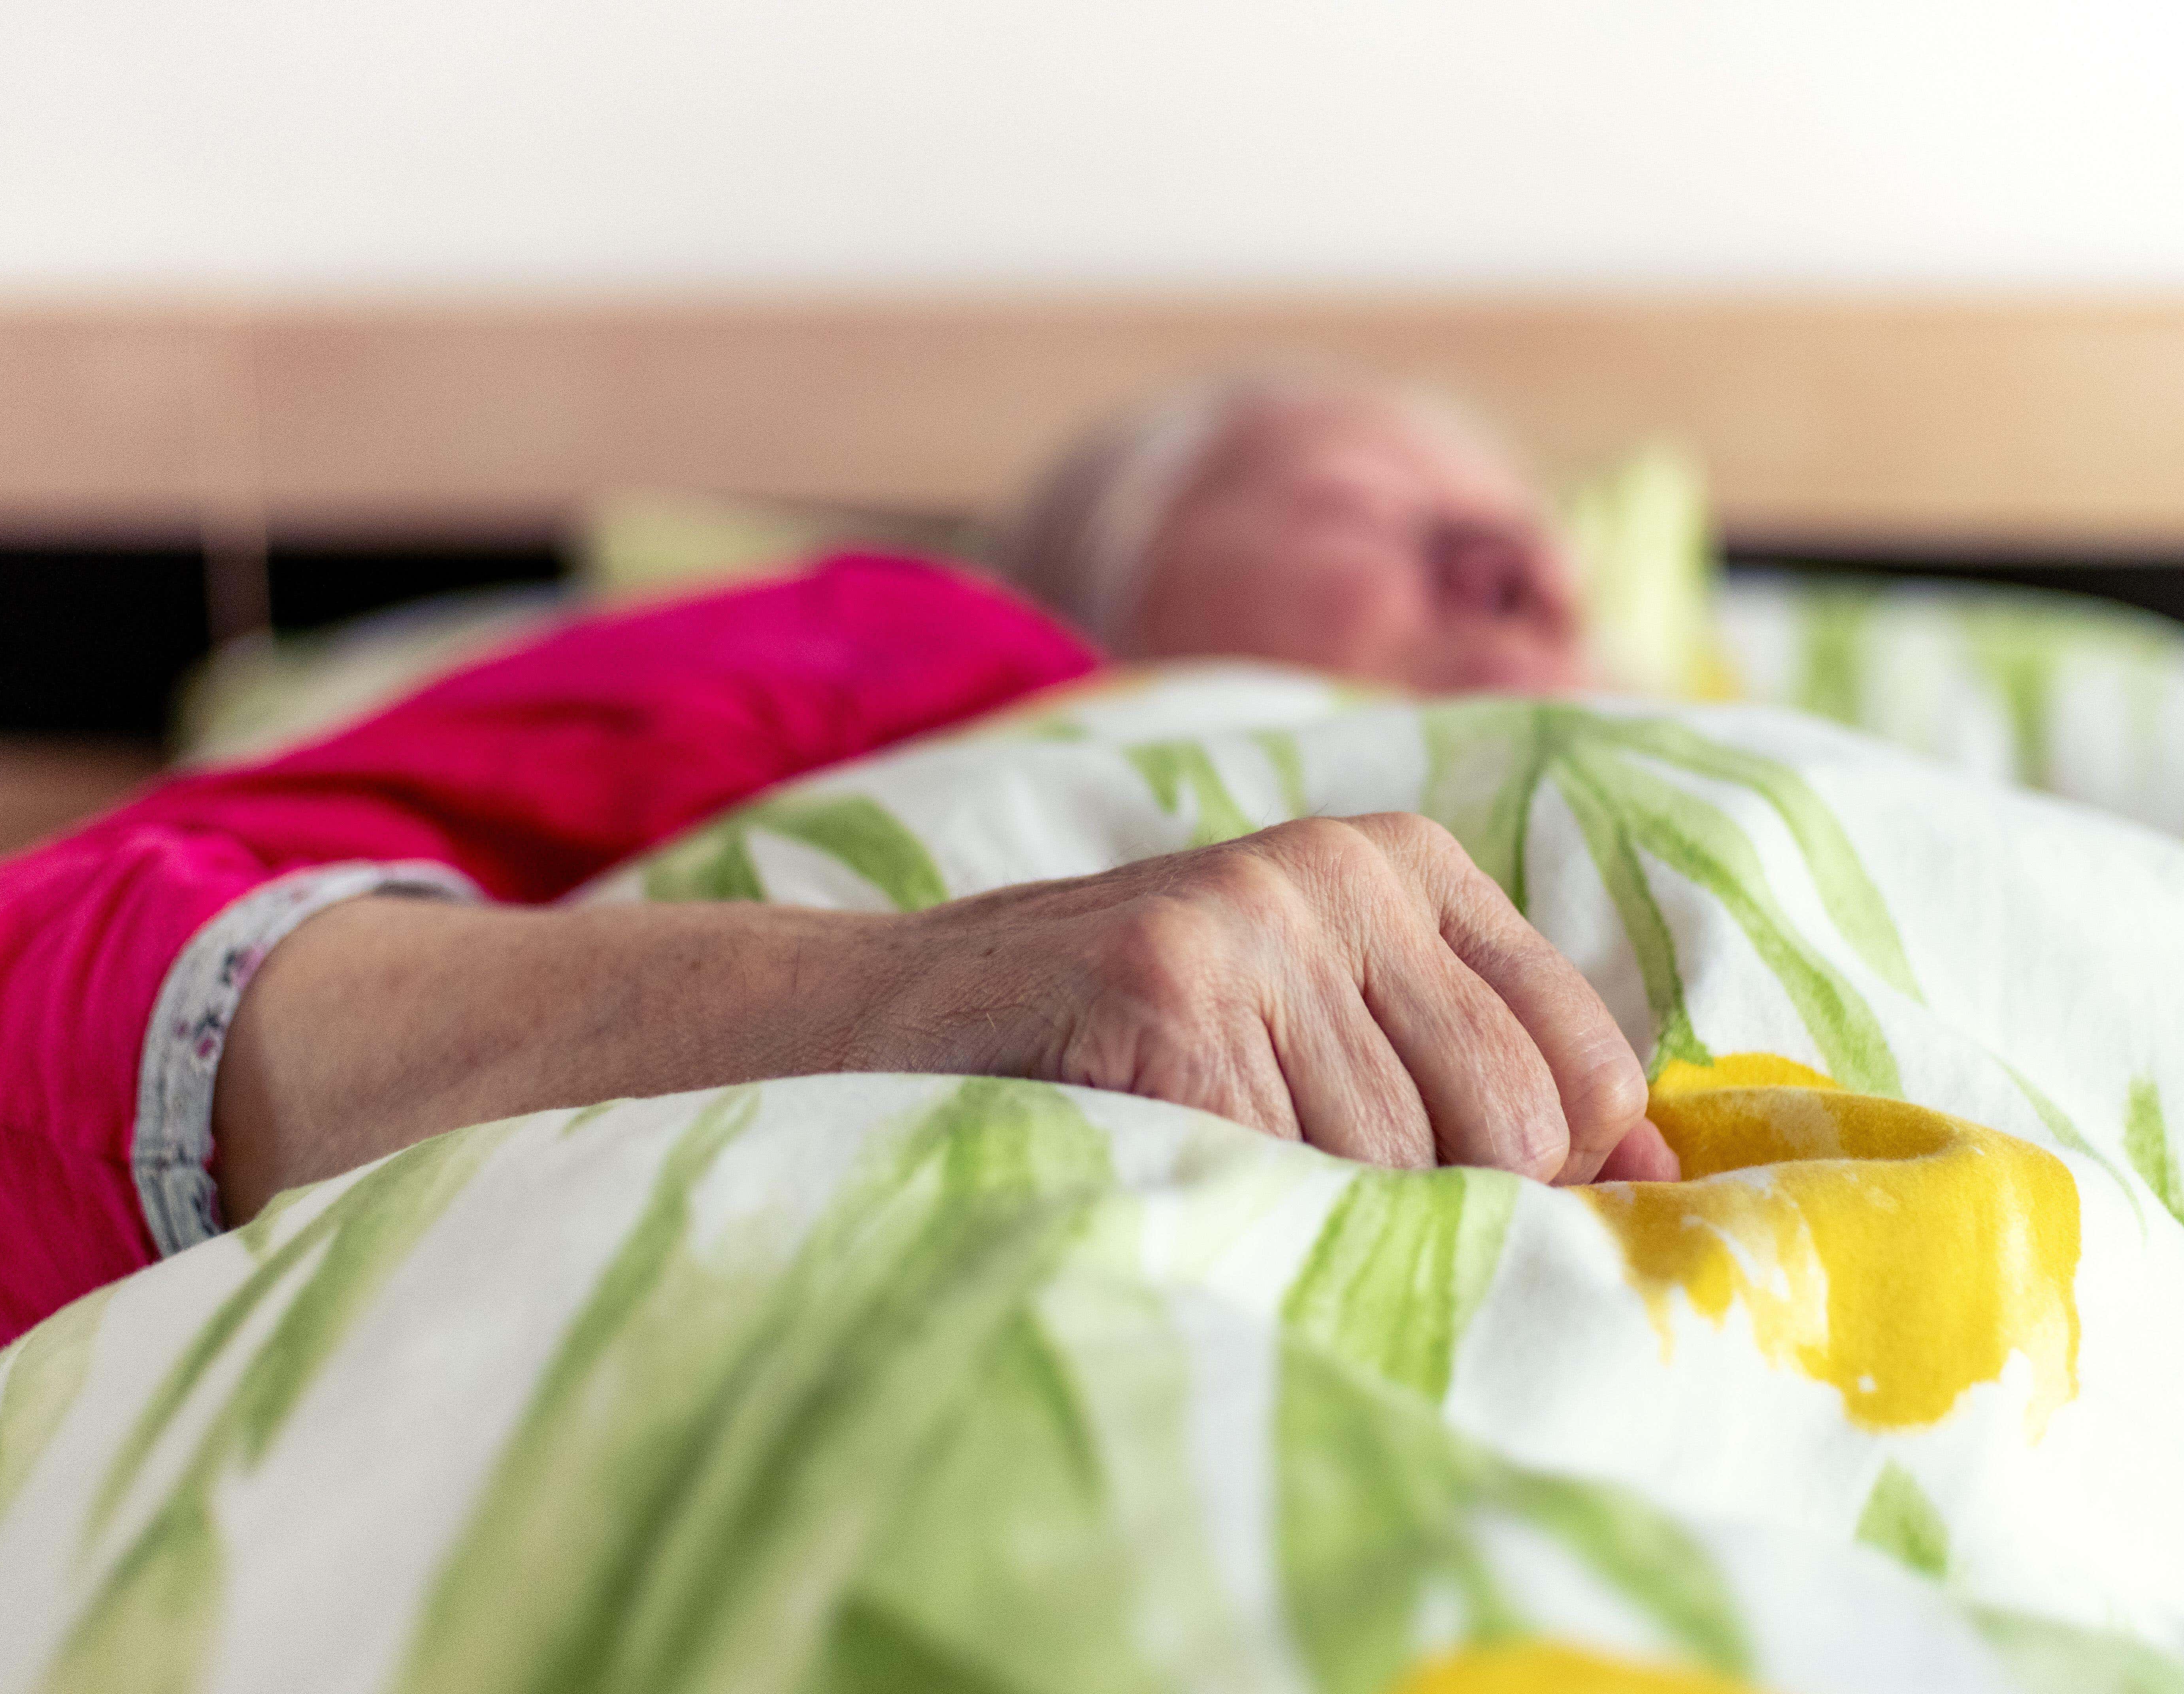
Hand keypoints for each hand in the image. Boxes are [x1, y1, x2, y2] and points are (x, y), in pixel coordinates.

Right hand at [219, 814, 1673, 1221]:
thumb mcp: (1308, 1026)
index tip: (1464, 1226)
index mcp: (1396, 859)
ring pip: (1399, 1168)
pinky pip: (1287, 1172)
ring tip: (1198, 1168)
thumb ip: (1462, 1074)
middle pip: (1514, 1127)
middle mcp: (1337, 864)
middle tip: (1287, 1199)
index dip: (1553, 1178)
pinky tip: (1147, 1162)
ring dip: (1310, 1218)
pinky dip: (1229, 1210)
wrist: (873, 1029)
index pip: (1591, 1066)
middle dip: (1432, 1213)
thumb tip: (1654, 1180)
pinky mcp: (1163, 982)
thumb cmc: (1110, 1054)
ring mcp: (1249, 914)